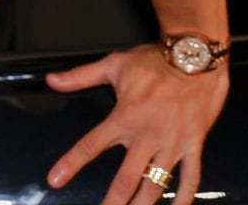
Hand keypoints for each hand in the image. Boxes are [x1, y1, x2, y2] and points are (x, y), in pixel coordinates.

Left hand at [45, 46, 227, 204]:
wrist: (195, 57)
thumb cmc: (155, 61)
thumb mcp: (114, 64)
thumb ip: (81, 76)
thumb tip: (52, 80)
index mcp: (124, 118)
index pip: (90, 146)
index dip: (70, 164)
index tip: (55, 180)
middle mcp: (146, 136)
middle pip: (124, 180)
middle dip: (112, 202)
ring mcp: (171, 144)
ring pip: (155, 185)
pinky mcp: (193, 144)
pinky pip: (190, 177)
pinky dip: (184, 196)